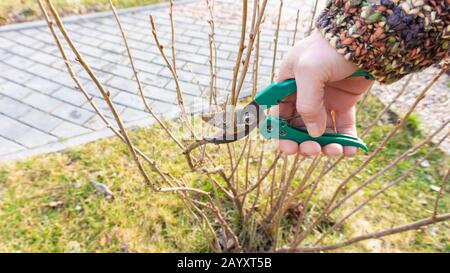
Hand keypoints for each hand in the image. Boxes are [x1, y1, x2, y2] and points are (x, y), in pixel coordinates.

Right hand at [274, 31, 372, 156]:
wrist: (363, 38)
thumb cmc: (329, 50)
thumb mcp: (309, 73)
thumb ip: (307, 105)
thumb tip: (314, 133)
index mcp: (288, 86)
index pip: (280, 115)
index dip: (282, 134)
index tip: (289, 148)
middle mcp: (305, 95)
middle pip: (300, 127)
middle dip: (305, 142)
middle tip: (312, 149)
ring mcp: (325, 100)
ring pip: (322, 130)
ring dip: (326, 144)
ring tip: (335, 151)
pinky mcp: (345, 102)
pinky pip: (343, 126)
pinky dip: (346, 140)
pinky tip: (350, 150)